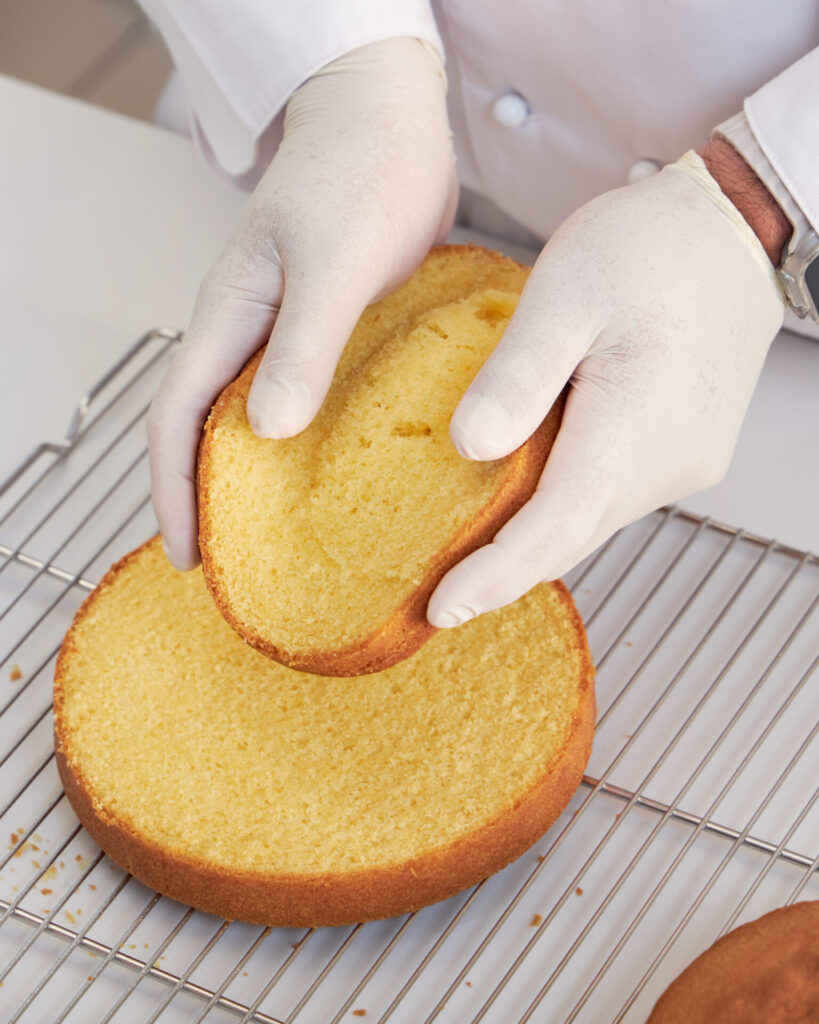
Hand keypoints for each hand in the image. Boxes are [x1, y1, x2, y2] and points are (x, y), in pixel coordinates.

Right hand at [148, 37, 456, 569]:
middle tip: (235, 566)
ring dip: (257, 478)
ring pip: (253, 420)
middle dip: (209, 499)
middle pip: (205, 429)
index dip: (175, 490)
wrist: (390, 118)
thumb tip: (267, 430)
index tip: (189, 556)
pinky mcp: (328, 330)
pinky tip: (338, 474)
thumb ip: (304, 343)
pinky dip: (307, 445)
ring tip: (282, 539)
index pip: (177, 417)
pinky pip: (304, 400)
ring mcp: (287, 331)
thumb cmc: (358, 173)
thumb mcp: (333, 261)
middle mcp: (248, 331)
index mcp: (229, 315)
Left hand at [428, 152, 784, 627]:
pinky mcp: (687, 451)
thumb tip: (470, 448)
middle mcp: (668, 465)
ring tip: (470, 548)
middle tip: (440, 594)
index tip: (440, 608)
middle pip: (571, 537)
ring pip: (590, 519)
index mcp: (632, 429)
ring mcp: (685, 462)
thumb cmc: (648, 250)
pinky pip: (611, 495)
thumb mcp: (564, 294)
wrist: (729, 232)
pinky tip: (525, 491)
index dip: (493, 577)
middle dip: (503, 571)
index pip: (552, 530)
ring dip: (533, 537)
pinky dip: (563, 505)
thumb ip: (517, 378)